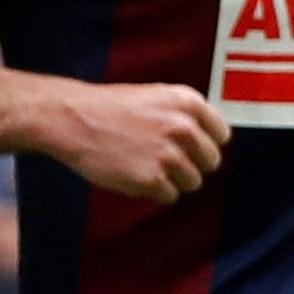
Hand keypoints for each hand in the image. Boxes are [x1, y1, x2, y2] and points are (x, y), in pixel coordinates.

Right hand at [32, 79, 223, 202]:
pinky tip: (135, 176)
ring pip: (192, 182)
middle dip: (191, 165)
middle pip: (210, 162)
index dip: (206, 144)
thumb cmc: (109, 107)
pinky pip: (169, 196)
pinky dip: (154, 192)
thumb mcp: (156, 96)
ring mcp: (168, 155)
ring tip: (147, 168)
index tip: (193, 150)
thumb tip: (208, 138)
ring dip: (172, 180)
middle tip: (167, 162)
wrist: (72, 119)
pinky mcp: (151, 179)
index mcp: (187, 102)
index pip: (221, 134)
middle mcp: (183, 127)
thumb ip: (184, 114)